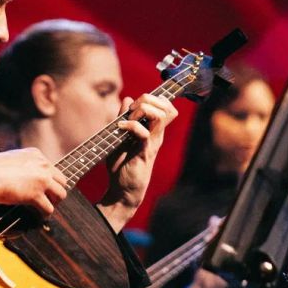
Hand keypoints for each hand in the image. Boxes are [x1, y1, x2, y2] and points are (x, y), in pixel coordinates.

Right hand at [0, 148, 67, 215]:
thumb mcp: (11, 158)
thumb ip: (22, 164)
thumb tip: (22, 175)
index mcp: (36, 155)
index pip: (51, 168)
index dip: (49, 179)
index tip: (46, 186)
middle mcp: (42, 165)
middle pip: (61, 180)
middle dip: (56, 190)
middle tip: (50, 198)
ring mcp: (41, 180)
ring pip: (61, 194)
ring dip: (55, 202)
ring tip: (48, 206)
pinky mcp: (36, 195)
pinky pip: (48, 208)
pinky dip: (45, 213)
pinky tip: (41, 215)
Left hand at [99, 94, 177, 230]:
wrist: (122, 190)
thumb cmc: (122, 164)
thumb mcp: (120, 135)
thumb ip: (125, 117)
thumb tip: (128, 99)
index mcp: (154, 130)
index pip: (167, 107)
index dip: (154, 98)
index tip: (136, 103)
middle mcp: (157, 135)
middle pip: (167, 107)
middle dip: (148, 100)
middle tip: (132, 109)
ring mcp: (153, 143)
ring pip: (161, 116)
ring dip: (142, 110)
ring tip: (129, 117)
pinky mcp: (145, 152)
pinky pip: (144, 132)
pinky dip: (131, 125)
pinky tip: (120, 128)